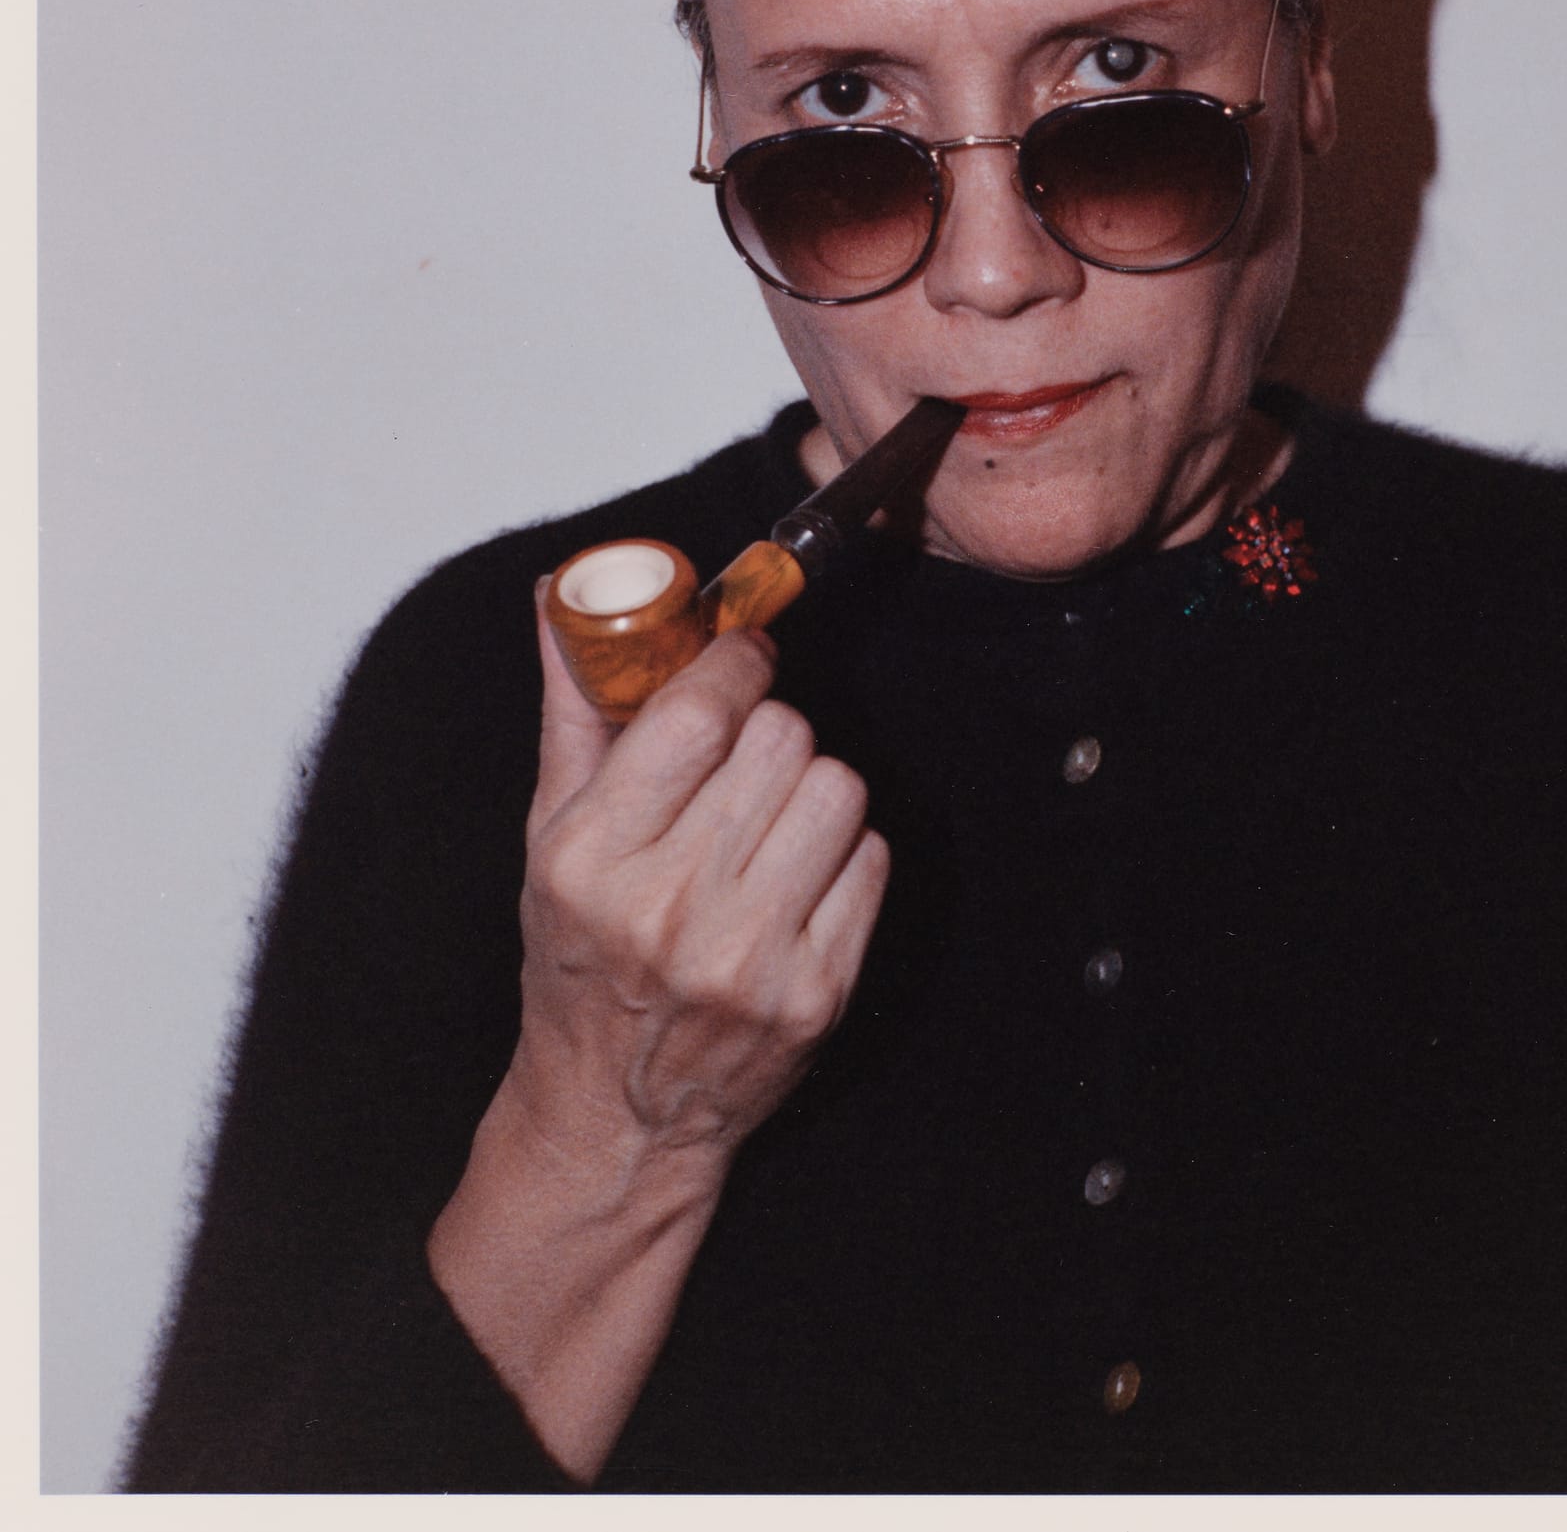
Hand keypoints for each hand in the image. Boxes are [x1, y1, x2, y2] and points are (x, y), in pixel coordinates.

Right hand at [503, 580, 889, 1199]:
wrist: (617, 1115)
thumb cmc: (581, 962)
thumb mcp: (550, 838)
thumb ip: (574, 710)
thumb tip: (561, 597)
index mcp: (591, 858)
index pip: (697, 715)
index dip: (734, 666)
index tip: (740, 659)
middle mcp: (668, 907)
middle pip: (782, 739)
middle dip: (770, 730)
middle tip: (747, 758)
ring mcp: (749, 956)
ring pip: (838, 788)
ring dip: (813, 788)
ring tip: (772, 819)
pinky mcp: (816, 991)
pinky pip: (872, 858)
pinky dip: (845, 853)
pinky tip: (798, 877)